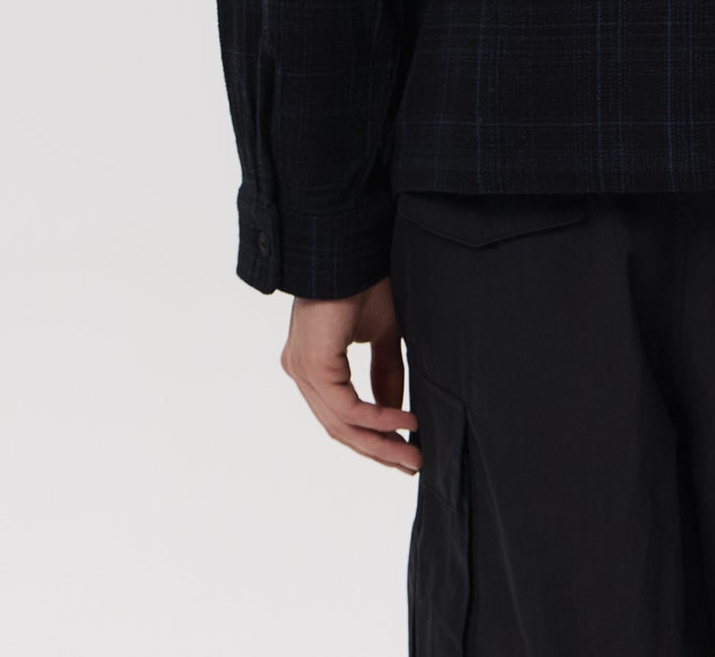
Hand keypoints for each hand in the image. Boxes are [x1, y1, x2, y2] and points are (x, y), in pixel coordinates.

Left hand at [280, 276, 421, 475]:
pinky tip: (404, 422)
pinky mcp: (312, 366)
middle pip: (340, 427)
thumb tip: (397, 410)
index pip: (340, 414)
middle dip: (378, 450)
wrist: (351, 248)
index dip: (373, 438)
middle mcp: (302, 371)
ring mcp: (302, 370)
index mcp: (314, 364)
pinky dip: (378, 418)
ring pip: (342, 424)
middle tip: (412, 465)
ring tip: (412, 454)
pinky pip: (346, 407)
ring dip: (380, 442)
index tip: (404, 452)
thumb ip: (387, 372)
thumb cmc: (366, 280)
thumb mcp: (384, 334)